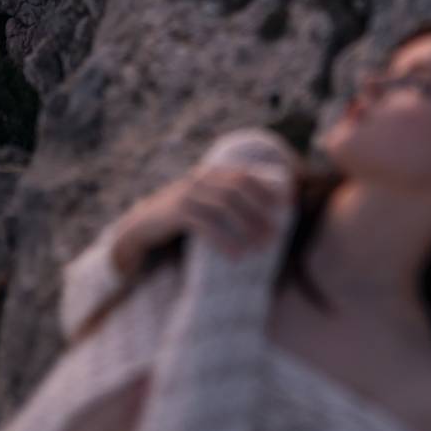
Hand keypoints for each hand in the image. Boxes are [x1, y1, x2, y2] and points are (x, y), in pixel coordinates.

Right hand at [120, 164, 290, 262]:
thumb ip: (228, 202)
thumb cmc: (183, 218)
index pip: (244, 176)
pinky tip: (236, 256)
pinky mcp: (176, 213)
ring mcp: (187, 194)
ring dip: (246, 227)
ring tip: (260, 247)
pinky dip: (223, 241)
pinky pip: (205, 225)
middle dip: (259, 212)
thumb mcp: (206, 204)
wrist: (143, 225)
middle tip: (275, 235)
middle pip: (237, 190)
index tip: (287, 204)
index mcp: (211, 174)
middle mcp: (200, 180)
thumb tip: (266, 216)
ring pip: (223, 206)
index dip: (267, 188)